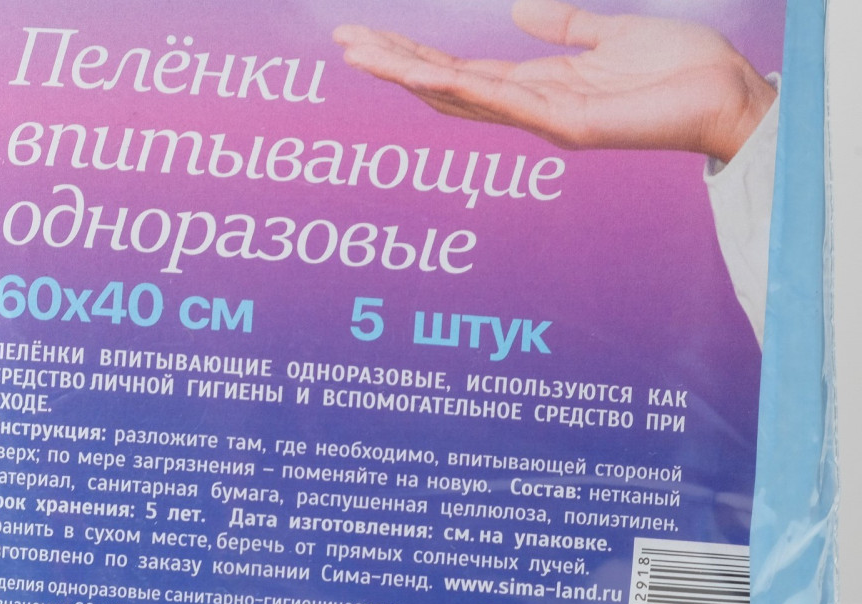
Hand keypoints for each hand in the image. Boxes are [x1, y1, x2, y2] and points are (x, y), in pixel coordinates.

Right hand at [334, 0, 776, 161]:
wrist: (725, 93)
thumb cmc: (677, 70)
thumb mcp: (609, 35)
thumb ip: (564, 27)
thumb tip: (519, 9)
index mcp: (537, 85)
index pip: (460, 70)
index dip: (413, 53)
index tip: (369, 35)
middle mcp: (530, 108)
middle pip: (446, 85)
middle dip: (394, 63)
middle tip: (344, 42)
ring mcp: (545, 121)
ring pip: (462, 97)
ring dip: (409, 76)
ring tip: (362, 55)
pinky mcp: (569, 126)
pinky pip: (507, 104)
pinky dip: (465, 89)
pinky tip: (427, 74)